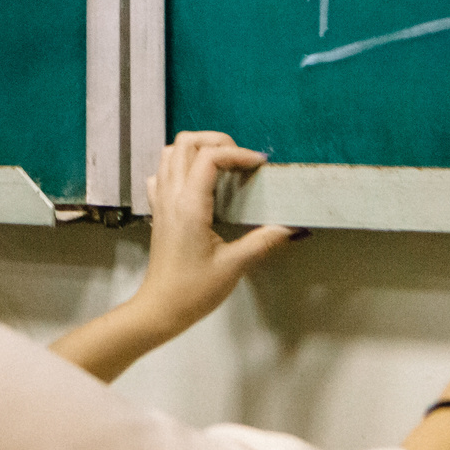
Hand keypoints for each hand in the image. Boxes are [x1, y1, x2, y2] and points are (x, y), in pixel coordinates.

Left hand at [131, 131, 300, 337]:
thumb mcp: (235, 265)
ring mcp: (160, 200)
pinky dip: (179, 165)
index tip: (260, 166)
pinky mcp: (157, 210)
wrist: (161, 307)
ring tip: (224, 165)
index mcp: (189, 204)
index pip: (210, 157)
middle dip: (216, 141)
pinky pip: (161, 172)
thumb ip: (263, 241)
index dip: (238, 153)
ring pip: (170, 153)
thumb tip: (292, 226)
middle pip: (185, 143)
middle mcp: (171, 194)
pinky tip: (198, 181)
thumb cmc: (195, 289)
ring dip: (197, 149)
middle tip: (242, 159)